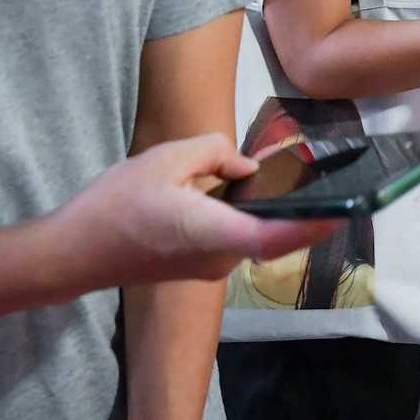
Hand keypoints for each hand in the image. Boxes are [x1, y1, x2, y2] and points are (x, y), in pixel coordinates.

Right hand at [48, 134, 340, 285]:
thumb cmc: (113, 206)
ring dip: (250, 201)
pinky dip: (233, 210)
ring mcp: (210, 268)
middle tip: (285, 163)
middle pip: (267, 226)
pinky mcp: (200, 266)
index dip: (314, 224)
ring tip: (230, 171)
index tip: (347, 207)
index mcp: (211, 232)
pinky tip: (212, 187)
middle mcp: (218, 259)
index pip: (274, 236)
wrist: (72, 255)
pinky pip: (231, 233)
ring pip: (248, 228)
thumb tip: (244, 165)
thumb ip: (214, 152)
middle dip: (280, 197)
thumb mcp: (164, 158)